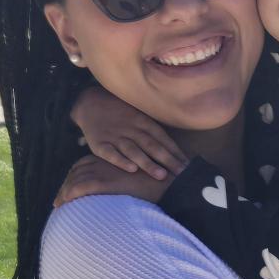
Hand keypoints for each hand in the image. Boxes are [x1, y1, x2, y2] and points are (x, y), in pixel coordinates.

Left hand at [53, 155, 172, 208]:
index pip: (83, 166)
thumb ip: (126, 177)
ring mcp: (102, 171)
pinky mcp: (102, 182)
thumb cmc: (157, 181)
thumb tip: (123, 189)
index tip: (68, 190)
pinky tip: (63, 204)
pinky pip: (79, 188)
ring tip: (58, 205)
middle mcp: (102, 161)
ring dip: (64, 193)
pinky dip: (68, 196)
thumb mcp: (139, 173)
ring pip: (74, 180)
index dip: (74, 178)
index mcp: (110, 157)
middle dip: (66, 186)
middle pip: (76, 173)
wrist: (168, 181)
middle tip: (59, 201)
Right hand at [70, 84, 187, 181]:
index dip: (176, 152)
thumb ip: (155, 131)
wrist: (89, 103)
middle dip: (168, 160)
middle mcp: (131, 129)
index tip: (188, 166)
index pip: (163, 138)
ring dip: (148, 163)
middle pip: (152, 146)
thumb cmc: (120, 113)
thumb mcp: (139, 115)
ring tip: (161, 175)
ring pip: (133, 151)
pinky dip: (121, 161)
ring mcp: (115, 136)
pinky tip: (132, 169)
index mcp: (143, 122)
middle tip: (181, 174)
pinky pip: (110, 154)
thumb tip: (178, 151)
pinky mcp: (99, 144)